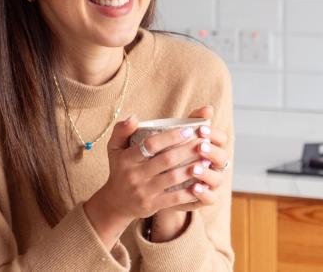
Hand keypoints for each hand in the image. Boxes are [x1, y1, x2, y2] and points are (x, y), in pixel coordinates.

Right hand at [84, 115, 205, 246]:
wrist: (116, 202)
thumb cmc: (120, 169)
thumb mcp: (114, 148)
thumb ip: (121, 130)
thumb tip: (133, 117)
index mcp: (127, 158)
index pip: (151, 144)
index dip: (171, 136)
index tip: (189, 130)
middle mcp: (134, 175)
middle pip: (166, 160)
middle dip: (188, 150)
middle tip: (204, 142)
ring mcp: (143, 191)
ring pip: (173, 178)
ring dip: (193, 169)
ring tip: (207, 160)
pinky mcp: (152, 205)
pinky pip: (175, 198)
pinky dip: (190, 191)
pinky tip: (202, 183)